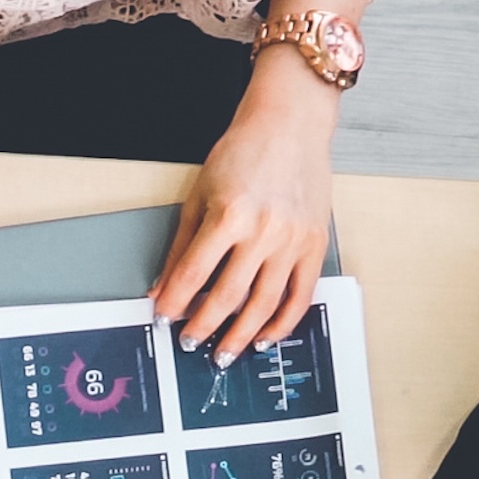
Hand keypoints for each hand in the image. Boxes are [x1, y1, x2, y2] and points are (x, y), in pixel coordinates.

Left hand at [157, 66, 337, 363]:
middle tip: (190, 344)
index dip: (176, 303)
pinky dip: (282, 324)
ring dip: (242, 335)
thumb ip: (181, 245)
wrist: (290, 125)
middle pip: (228, 297)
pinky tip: (264, 337)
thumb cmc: (244, 152)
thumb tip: (164, 289)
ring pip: (264, 305)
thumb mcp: (200, 193)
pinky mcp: (315, 245)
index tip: (165, 319)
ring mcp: (292, 241)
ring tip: (225, 352)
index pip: (193, 275)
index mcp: (229, 215)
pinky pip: (300, 296)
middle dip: (204, 327)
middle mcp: (263, 232)